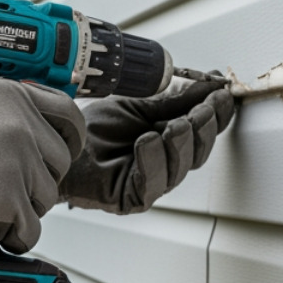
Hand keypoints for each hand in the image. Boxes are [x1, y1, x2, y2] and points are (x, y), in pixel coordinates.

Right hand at [0, 78, 85, 253]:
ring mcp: (20, 170)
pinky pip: (28, 232)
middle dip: (35, 178)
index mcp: (14, 97)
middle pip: (58, 165)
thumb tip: (25, 122)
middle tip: (4, 185)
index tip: (62, 150)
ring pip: (44, 200)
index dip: (67, 138)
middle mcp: (24, 131)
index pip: (69, 117)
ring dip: (20, 207)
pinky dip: (11, 236)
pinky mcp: (9, 209)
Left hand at [61, 76, 235, 213]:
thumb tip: (210, 85)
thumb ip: (174, 99)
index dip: (216, 114)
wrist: (59, 142)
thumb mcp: (139, 104)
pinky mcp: (133, 197)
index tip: (223, 95)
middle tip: (205, 109)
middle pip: (198, 151)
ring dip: (181, 144)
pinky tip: (148, 141)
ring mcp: (152, 182)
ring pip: (179, 168)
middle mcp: (166, 162)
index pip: (203, 130)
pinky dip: (153, 160)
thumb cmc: (94, 128)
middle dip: (204, 129)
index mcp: (170, 139)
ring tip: (177, 125)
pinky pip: (151, 183)